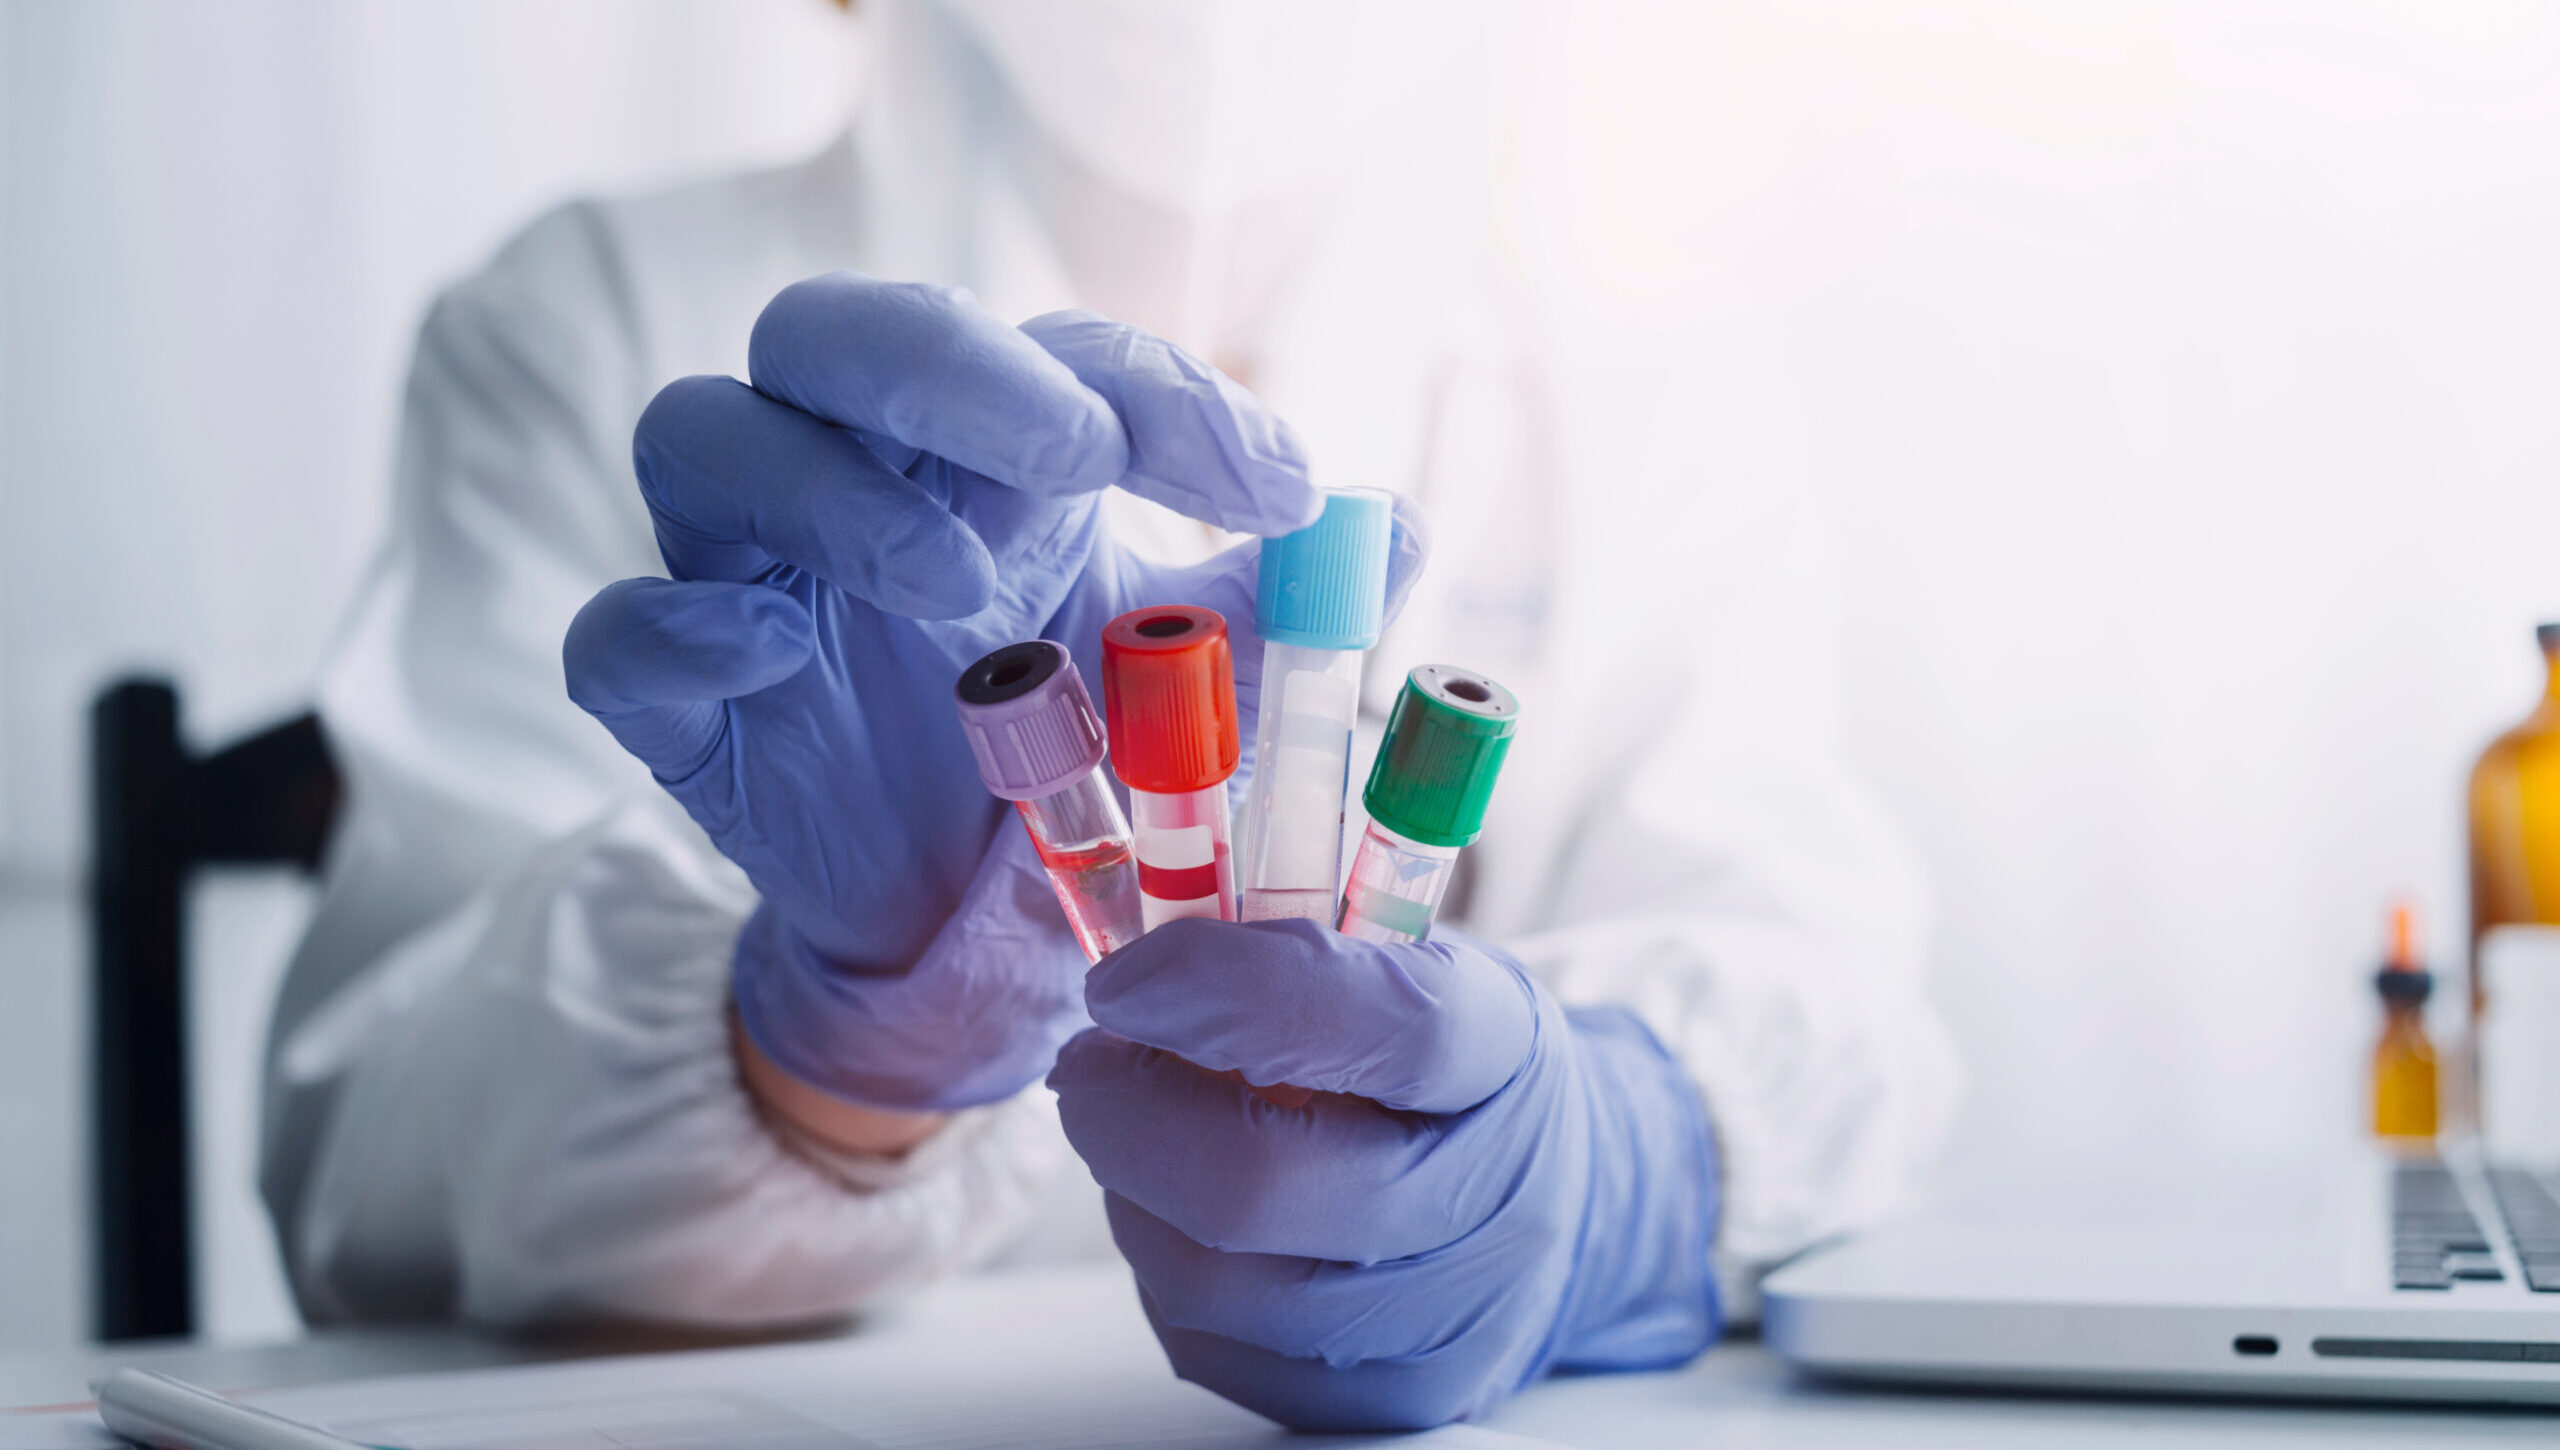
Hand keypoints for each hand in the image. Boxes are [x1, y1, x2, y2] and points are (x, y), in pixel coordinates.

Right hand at [564, 274, 1333, 1112]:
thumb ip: (1275, 610)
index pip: (1053, 360)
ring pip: (703, 437)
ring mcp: (748, 579)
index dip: (1165, 395)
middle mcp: (851, 479)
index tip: (1276, 488)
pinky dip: (682, 627)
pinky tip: (772, 654)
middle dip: (951, 366)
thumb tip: (1397, 527)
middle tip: (1076, 457)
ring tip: (960, 594)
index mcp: (985, 456)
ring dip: (832, 492)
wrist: (959, 934)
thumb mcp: (1195, 692)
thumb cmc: (1071, 765)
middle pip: (831, 331)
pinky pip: (618, 632)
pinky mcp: (681, 704)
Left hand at [1048, 919, 1722, 1429]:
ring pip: (1215, 1281)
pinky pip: (1211, 1347)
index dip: (1229, 993)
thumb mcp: (1407, 960)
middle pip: (1265, 1182)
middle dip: (1129, 1117)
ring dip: (1134, 1194)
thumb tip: (1137, 932)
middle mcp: (1496, 1196)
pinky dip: (1166, 1268)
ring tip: (1142, 1135)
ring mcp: (1447, 1317)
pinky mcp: (1390, 1399)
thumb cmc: (1441, 1063)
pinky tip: (1185, 1216)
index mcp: (1505, 1048)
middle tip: (1090, 1065)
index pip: (1383, 1021)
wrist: (1554, 1199)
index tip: (1123, 980)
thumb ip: (1290, 937)